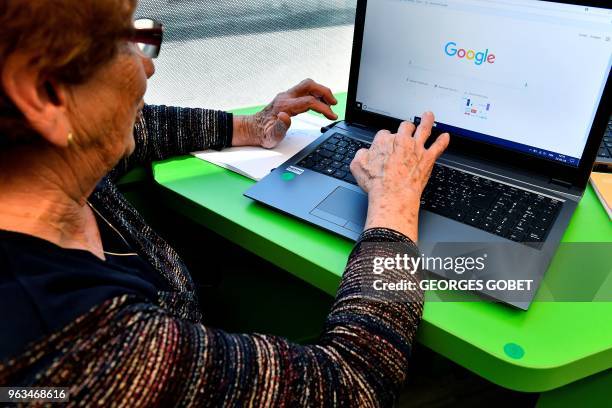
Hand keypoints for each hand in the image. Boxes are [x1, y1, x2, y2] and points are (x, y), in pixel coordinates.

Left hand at [232, 79, 337, 148]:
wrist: (253, 129)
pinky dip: (315, 95)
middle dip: (324, 92)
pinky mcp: (288, 97)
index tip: (332, 115)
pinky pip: (305, 91)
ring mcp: (286, 96)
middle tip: (334, 104)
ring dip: (321, 92)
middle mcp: (285, 97)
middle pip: (309, 85)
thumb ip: (279, 128)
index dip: (323, 108)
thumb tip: (285, 117)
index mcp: (284, 106)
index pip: (308, 101)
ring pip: (307, 85)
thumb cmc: (262, 134)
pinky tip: (320, 104)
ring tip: (330, 105)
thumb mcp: (270, 137)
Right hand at [350, 112, 449, 241]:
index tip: (385, 142)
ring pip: (424, 129)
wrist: (392, 194)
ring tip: (429, 116)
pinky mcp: (428, 158)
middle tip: (406, 129)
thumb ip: (360, 155)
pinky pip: (438, 146)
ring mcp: (416, 148)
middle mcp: (401, 141)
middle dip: (405, 127)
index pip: (384, 133)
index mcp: (384, 141)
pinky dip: (443, 141)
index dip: (384, 138)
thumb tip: (364, 152)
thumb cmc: (376, 183)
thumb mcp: (357, 167)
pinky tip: (446, 137)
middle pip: (405, 127)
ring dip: (427, 121)